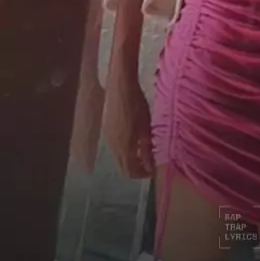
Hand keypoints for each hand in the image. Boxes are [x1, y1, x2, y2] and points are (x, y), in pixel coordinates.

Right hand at [103, 59, 153, 178]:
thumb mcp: (145, 127)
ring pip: (118, 158)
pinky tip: (134, 141)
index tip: (153, 170)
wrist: (120, 86)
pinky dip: (125, 151)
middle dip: (136, 169)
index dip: (143, 174)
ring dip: (130, 160)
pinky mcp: (106, 130)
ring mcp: (108, 138)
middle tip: (149, 164)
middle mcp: (113, 146)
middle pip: (123, 168)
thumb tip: (150, 165)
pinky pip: (115, 148)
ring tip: (143, 152)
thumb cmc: (136, 104)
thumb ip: (146, 148)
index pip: (131, 172)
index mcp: (124, 147)